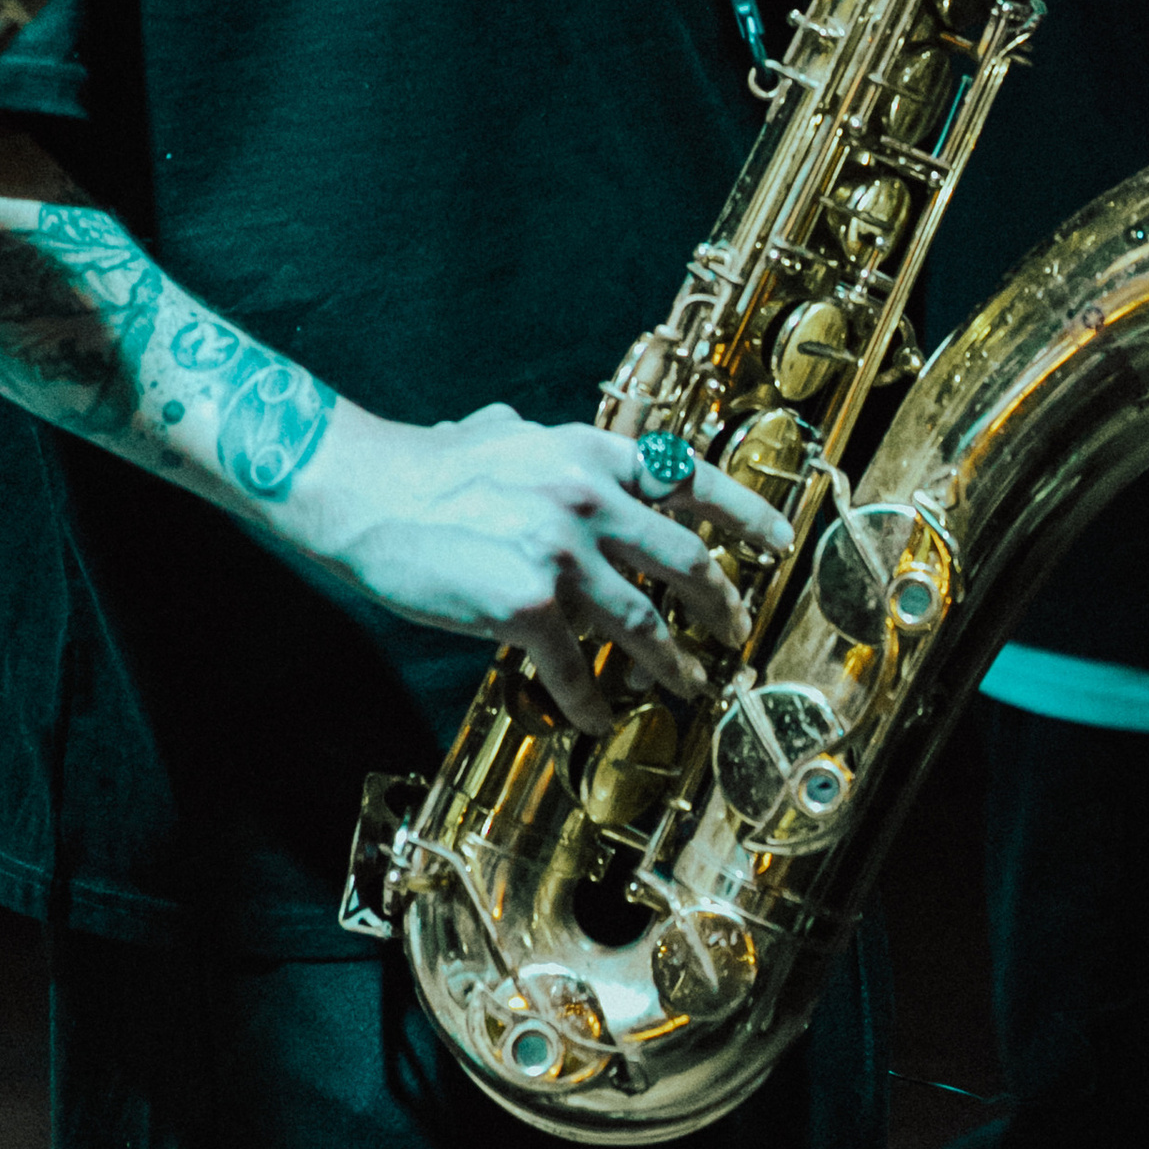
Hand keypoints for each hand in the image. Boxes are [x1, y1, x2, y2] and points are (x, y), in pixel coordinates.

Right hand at [290, 398, 796, 731]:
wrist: (367, 492)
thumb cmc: (428, 466)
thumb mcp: (501, 432)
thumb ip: (535, 439)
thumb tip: (530, 426)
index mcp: (593, 453)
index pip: (692, 480)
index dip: (746, 513)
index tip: (781, 542)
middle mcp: (591, 498)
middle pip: (685, 562)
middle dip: (720, 604)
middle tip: (735, 631)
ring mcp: (563, 553)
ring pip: (643, 625)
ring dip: (672, 666)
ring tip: (687, 688)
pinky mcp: (527, 606)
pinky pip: (574, 671)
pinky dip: (590, 704)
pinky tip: (596, 721)